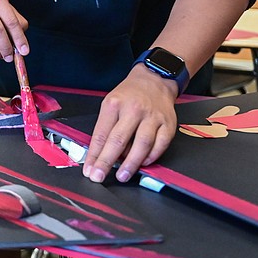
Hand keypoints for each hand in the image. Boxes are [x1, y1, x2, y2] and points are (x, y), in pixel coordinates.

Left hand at [82, 66, 177, 183]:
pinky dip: (151, 157)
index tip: (89, 169)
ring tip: (122, 176)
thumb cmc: (129, 95)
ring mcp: (152, 117)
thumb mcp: (111, 104)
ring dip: (131, 163)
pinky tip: (143, 164)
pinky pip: (160, 145)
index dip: (94, 154)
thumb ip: (106, 128)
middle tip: (99, 177)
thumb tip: (100, 154)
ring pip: (141, 144)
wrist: (154, 80)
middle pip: (118, 140)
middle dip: (107, 161)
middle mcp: (133, 110)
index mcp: (114, 105)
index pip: (101, 134)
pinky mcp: (168, 124)